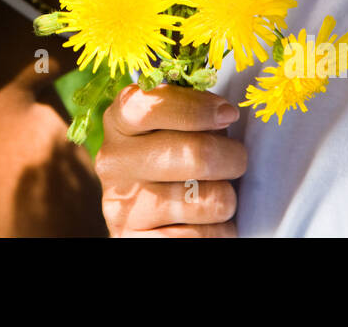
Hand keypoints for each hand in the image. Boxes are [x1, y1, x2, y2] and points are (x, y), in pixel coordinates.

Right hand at [96, 82, 245, 236]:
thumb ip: (188, 110)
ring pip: (212, 200)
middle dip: (232, 157)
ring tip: (213, 193)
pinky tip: (204, 222)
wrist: (148, 217)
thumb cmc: (173, 158)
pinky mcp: (135, 241)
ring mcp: (123, 206)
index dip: (197, 108)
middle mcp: (114, 161)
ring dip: (227, 198)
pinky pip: (205, 236)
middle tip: (234, 160)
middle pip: (198, 154)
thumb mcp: (170, 125)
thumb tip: (224, 113)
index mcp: (119, 122)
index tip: (228, 114)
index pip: (152, 106)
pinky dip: (219, 231)